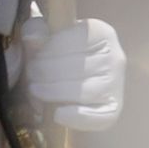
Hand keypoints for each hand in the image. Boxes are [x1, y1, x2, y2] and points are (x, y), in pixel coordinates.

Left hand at [11, 14, 126, 133]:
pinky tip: (57, 113)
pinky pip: (98, 116)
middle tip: (31, 77)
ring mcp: (116, 84)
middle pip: (77, 66)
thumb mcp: (45, 36)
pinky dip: (75, 117)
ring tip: (37, 91)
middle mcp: (115, 56)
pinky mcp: (114, 108)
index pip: (73, 40)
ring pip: (84, 91)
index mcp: (100, 32)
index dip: (48, 51)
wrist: (72, 78)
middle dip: (47, 73)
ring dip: (54, 93)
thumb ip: (35, 30)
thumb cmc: (58, 53)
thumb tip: (32, 38)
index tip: (33, 60)